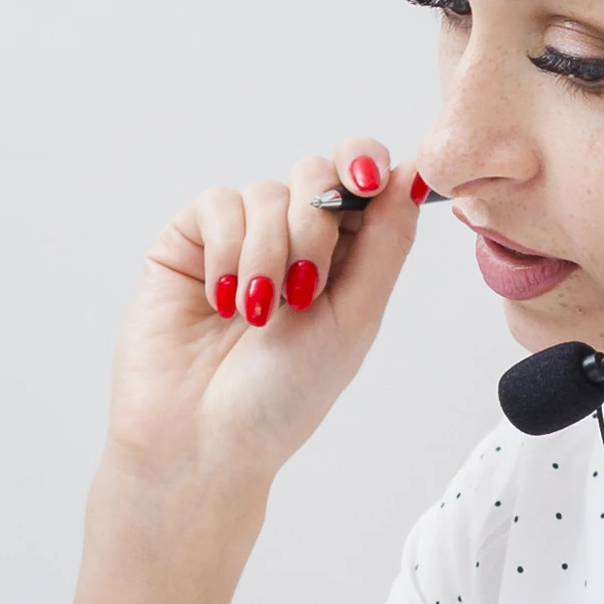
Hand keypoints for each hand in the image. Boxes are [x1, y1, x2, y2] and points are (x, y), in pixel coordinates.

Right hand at [99, 140, 426, 496]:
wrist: (204, 438)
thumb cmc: (283, 397)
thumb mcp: (355, 318)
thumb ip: (388, 241)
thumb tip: (415, 173)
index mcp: (343, 259)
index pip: (363, 182)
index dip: (366, 166)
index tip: (366, 181)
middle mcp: (292, 241)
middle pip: (317, 173)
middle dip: (316, 224)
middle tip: (304, 289)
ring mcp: (239, 239)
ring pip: (268, 191)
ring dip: (269, 254)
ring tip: (257, 315)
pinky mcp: (189, 241)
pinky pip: (218, 205)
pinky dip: (227, 252)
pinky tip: (221, 301)